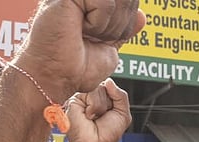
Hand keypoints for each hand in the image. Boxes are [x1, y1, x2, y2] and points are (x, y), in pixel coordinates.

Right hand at [15, 0, 145, 98]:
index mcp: (90, 5)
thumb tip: (142, 15)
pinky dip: (99, 23)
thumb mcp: (109, 48)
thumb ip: (124, 30)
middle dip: (121, 23)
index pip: (127, 1)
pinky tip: (81, 29)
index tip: (105, 37)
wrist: (55, 77)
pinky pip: (106, 2)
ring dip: (110, 25)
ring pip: (117, 0)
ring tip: (88, 34)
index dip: (127, 20)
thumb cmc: (75, 68)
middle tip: (96, 38)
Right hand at [66, 79, 130, 141]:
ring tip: (95, 118)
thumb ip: (121, 95)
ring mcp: (83, 97)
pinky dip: (93, 107)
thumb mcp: (123, 114)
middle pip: (105, 85)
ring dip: (101, 107)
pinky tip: (88, 116)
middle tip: (103, 116)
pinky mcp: (74, 99)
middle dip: (108, 103)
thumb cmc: (107, 135)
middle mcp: (92, 96)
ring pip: (98, 88)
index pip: (111, 85)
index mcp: (103, 99)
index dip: (114, 97)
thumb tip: (109, 81)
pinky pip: (89, 93)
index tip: (111, 112)